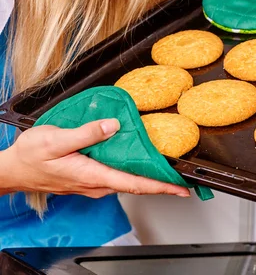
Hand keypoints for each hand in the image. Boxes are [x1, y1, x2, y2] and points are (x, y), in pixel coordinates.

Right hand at [1, 119, 189, 198]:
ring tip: (164, 165)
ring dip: (146, 175)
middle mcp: (95, 183)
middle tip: (180, 175)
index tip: (179, 187)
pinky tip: (135, 157)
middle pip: (134, 184)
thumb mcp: (57, 139)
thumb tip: (114, 126)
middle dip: (159, 182)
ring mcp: (91, 182)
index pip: (133, 183)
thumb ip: (88, 133)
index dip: (159, 186)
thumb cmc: (31, 156)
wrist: (13, 169)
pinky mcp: (87, 177)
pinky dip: (130, 169)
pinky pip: (115, 175)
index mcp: (91, 175)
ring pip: (125, 180)